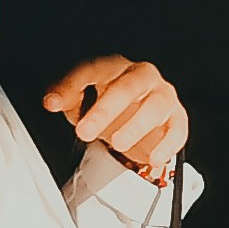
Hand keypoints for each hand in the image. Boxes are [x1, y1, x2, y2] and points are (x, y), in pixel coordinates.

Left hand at [43, 55, 191, 185]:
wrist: (140, 118)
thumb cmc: (110, 106)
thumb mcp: (82, 102)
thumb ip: (67, 99)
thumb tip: (51, 101)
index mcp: (115, 68)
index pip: (94, 70)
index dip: (72, 86)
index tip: (54, 104)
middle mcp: (142, 77)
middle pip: (126, 87)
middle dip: (105, 110)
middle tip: (84, 132)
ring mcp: (163, 96)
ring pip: (154, 107)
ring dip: (136, 126)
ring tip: (117, 144)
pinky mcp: (177, 118)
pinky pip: (177, 130)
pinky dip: (167, 145)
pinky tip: (153, 159)